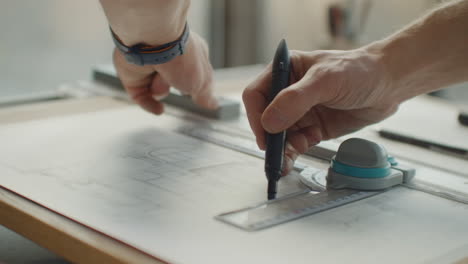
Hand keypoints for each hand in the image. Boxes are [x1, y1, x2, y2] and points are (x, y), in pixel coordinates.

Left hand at [113, 32, 217, 114]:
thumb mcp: (202, 81)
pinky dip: (149, 104)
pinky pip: (142, 97)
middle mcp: (168, 59)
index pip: (195, 74)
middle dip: (179, 88)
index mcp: (189, 54)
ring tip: (162, 77)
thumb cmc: (181, 56)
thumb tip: (213, 105)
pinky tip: (159, 108)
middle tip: (182, 88)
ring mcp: (149, 66)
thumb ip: (206, 95)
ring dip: (162, 89)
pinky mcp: (133, 75)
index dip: (197, 86)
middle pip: (176, 83)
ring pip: (159, 91)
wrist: (152, 43)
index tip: (199, 98)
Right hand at [243, 48, 399, 174]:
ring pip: (278, 136)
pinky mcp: (311, 129)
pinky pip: (294, 145)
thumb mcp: (326, 80)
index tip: (265, 133)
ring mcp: (299, 112)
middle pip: (265, 119)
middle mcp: (288, 92)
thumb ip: (296, 99)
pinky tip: (292, 160)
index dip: (257, 115)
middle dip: (268, 138)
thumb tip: (270, 122)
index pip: (257, 94)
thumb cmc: (359, 71)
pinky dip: (290, 155)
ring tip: (282, 164)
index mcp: (285, 71)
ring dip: (279, 150)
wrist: (389, 85)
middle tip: (272, 156)